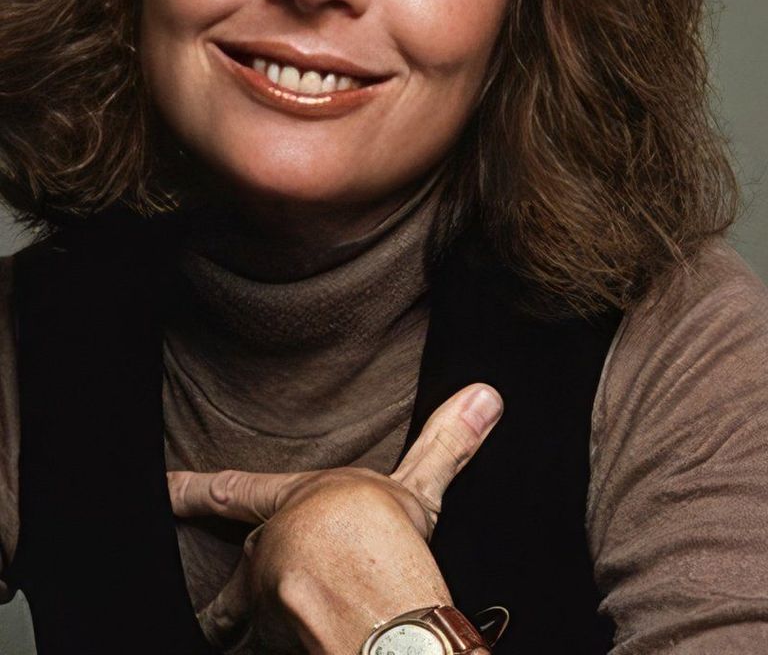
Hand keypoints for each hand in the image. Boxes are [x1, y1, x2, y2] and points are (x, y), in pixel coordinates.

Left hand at [168, 382, 502, 654]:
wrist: (375, 606)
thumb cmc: (388, 540)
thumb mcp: (418, 490)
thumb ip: (446, 444)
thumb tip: (487, 393)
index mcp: (295, 507)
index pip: (233, 492)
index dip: (191, 489)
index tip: (159, 486)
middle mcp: (270, 553)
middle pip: (243, 572)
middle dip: (238, 590)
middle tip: (216, 609)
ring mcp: (266, 604)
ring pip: (251, 622)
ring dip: (257, 629)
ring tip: (257, 636)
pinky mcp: (272, 647)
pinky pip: (268, 653)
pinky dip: (281, 653)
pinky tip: (297, 651)